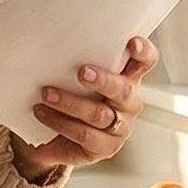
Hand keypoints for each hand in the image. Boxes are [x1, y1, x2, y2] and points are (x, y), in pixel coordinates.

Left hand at [10, 36, 157, 179]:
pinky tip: (41, 112)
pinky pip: (85, 135)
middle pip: (125, 90)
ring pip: (100, 114)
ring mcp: (120, 128)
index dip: (144, 52)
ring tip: (47, 93)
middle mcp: (129, 103)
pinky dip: (60, 122)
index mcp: (128, 78)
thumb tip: (48, 39)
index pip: (146, 62)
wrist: (51, 136)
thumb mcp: (73, 75)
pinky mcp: (105, 148)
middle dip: (103, 80)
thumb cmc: (68, 94)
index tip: (133, 42)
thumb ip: (76, 59)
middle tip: (81, 72)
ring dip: (70, 103)